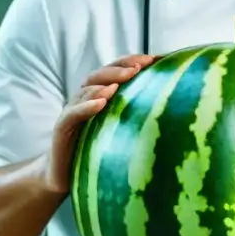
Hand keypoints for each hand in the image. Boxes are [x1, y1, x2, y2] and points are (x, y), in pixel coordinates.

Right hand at [43, 54, 154, 194]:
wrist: (62, 176)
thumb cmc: (96, 153)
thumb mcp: (119, 132)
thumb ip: (135, 118)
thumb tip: (173, 110)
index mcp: (99, 96)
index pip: (114, 71)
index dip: (131, 62)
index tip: (153, 59)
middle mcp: (84, 99)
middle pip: (99, 75)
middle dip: (120, 68)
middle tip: (139, 67)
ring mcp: (71, 112)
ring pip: (86, 90)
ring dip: (105, 82)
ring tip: (122, 80)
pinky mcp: (61, 128)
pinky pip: (73, 113)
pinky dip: (87, 106)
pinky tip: (102, 103)